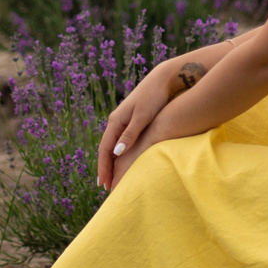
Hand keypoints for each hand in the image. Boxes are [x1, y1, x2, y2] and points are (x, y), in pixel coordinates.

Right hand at [96, 60, 181, 190]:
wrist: (163, 80)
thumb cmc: (154, 98)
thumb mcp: (142, 117)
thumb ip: (130, 135)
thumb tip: (117, 153)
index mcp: (115, 121)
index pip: (105, 149)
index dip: (104, 168)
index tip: (104, 184)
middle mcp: (116, 121)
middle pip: (106, 149)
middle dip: (105, 168)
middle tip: (106, 187)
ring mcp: (123, 121)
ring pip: (113, 146)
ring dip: (111, 163)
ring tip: (112, 179)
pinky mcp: (132, 121)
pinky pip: (120, 142)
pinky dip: (119, 155)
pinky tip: (123, 162)